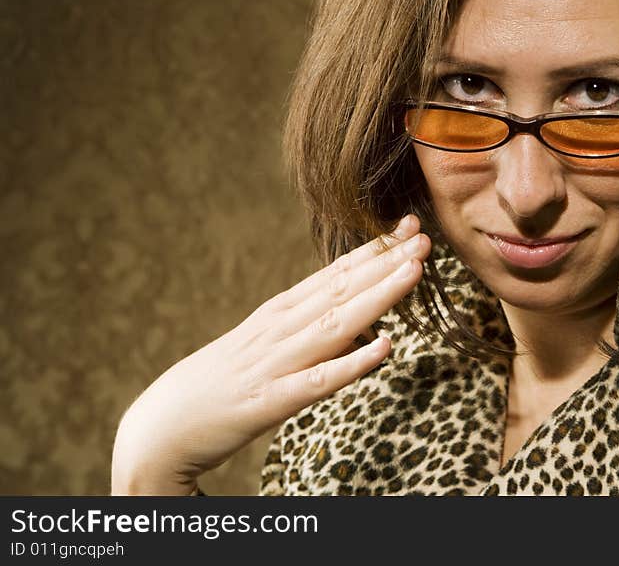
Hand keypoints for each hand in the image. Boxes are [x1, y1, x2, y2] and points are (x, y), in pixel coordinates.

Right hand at [111, 214, 430, 494]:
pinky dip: (351, 363)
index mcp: (281, 312)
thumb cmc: (222, 379)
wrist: (162, 423)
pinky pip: (318, 382)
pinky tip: (384, 348)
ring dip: (378, 296)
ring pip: (336, 323)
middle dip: (386, 262)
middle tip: (424, 236)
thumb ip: (307, 325)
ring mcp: (276, 362)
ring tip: (414, 272)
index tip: (408, 227)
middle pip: (341, 289)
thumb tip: (355, 316)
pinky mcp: (271, 401)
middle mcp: (281, 328)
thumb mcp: (267, 341)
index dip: (375, 251)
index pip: (335, 274)